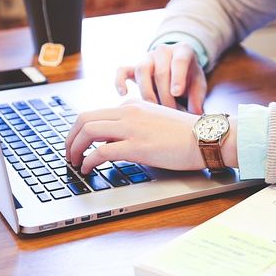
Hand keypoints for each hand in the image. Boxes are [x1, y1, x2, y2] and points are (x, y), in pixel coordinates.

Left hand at [65, 100, 236, 174]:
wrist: (206, 137)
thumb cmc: (186, 134)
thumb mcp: (155, 121)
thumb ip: (134, 125)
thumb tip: (114, 141)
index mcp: (133, 106)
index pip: (96, 114)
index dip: (80, 131)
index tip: (78, 143)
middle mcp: (128, 112)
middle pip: (84, 119)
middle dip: (70, 138)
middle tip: (69, 153)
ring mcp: (132, 128)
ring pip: (88, 131)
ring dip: (74, 148)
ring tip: (74, 162)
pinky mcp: (137, 146)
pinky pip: (101, 151)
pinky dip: (88, 161)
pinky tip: (88, 169)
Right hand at [115, 43, 206, 113]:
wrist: (177, 67)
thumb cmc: (189, 78)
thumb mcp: (198, 85)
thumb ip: (198, 98)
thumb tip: (196, 114)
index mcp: (183, 51)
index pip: (179, 61)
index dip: (177, 77)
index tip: (177, 93)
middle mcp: (163, 51)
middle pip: (160, 71)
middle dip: (165, 95)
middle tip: (170, 112)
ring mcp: (147, 58)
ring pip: (141, 70)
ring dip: (147, 92)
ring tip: (154, 110)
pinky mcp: (133, 67)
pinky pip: (122, 70)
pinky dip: (120, 81)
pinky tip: (124, 94)